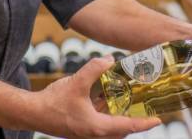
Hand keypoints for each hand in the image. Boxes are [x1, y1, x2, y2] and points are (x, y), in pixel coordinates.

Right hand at [29, 56, 160, 138]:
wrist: (32, 113)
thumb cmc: (53, 103)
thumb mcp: (77, 82)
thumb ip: (94, 69)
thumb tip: (109, 60)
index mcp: (98, 127)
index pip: (128, 126)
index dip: (144, 122)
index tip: (158, 120)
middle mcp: (95, 132)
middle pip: (122, 129)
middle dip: (134, 120)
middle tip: (145, 108)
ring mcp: (87, 131)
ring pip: (111, 126)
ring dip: (120, 115)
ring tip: (128, 101)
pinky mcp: (81, 126)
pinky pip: (100, 121)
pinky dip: (107, 112)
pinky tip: (105, 97)